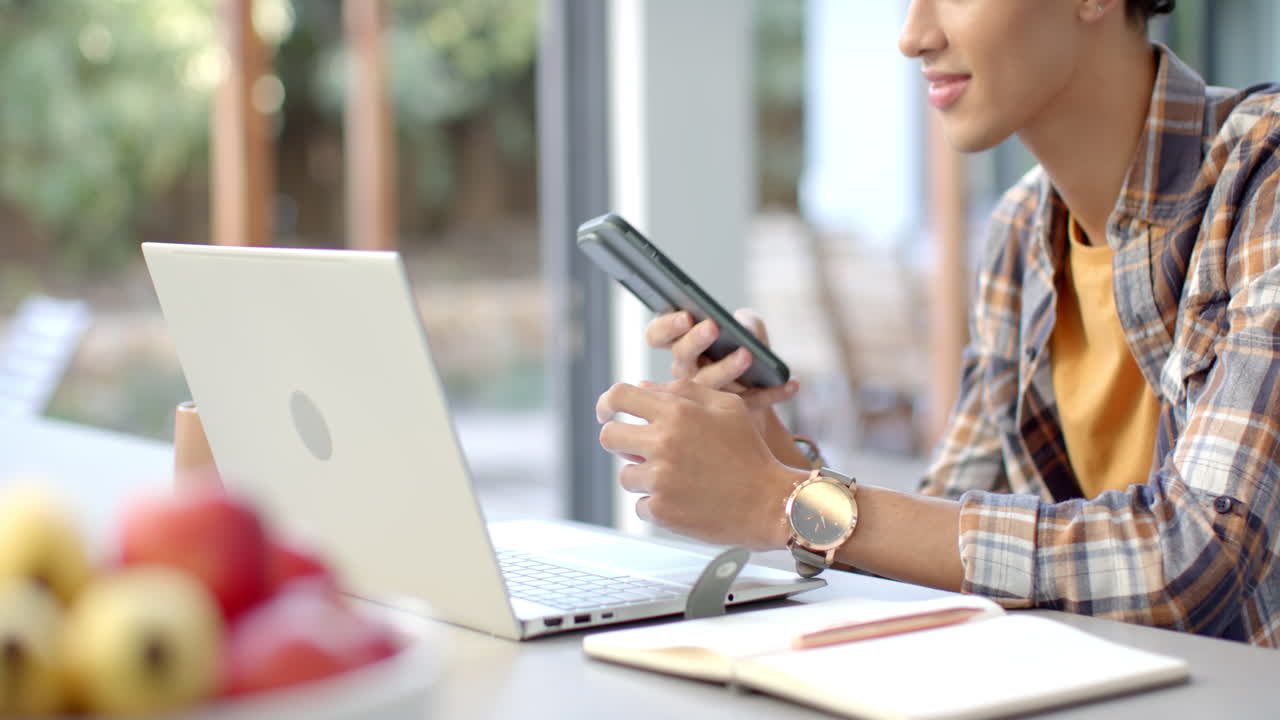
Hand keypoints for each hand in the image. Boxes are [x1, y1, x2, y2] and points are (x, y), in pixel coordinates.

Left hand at [596, 380, 806, 548]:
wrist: (769, 503)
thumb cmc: (750, 452)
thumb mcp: (727, 407)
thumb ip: (683, 391)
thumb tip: (644, 388)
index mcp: (677, 412)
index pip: (619, 397)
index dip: (607, 403)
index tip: (607, 413)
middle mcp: (663, 442)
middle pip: (609, 437)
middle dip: (621, 441)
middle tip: (640, 449)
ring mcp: (660, 479)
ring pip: (626, 475)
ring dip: (645, 477)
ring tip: (679, 479)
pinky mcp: (661, 511)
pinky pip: (641, 505)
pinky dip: (658, 505)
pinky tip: (686, 500)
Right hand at [645, 309, 798, 415]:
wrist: (758, 402)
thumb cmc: (744, 358)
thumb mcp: (747, 335)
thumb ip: (747, 324)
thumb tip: (743, 325)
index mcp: (682, 348)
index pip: (657, 335)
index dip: (667, 326)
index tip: (686, 316)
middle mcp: (686, 373)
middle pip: (681, 357)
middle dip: (695, 340)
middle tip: (713, 327)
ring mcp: (702, 397)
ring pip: (707, 384)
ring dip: (727, 367)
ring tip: (748, 354)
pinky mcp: (728, 414)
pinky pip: (749, 402)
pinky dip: (772, 393)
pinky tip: (792, 383)